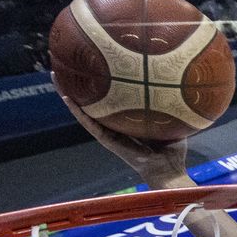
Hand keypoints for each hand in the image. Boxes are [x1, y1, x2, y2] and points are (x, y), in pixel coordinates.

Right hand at [53, 72, 189, 186]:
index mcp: (127, 120)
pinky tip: (68, 99)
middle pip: (92, 103)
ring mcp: (109, 133)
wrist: (169, 170)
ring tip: (57, 78)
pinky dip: (79, 112)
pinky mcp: (108, 141)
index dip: (100, 86)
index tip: (92, 66)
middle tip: (66, 66)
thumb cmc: (173, 149)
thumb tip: (179, 82)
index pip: (110, 100)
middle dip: (79, 86)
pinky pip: (90, 124)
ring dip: (69, 96)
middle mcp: (115, 126)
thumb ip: (170, 104)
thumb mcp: (172, 120)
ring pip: (84, 112)